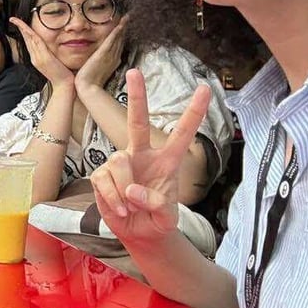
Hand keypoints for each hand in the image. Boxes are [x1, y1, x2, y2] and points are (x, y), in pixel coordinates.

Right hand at [9, 16, 73, 88]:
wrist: (64, 85)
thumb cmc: (62, 74)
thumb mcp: (54, 62)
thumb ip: (50, 55)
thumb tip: (50, 47)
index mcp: (36, 58)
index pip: (28, 42)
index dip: (23, 32)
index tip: (19, 24)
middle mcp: (35, 58)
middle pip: (26, 39)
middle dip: (20, 28)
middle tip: (14, 19)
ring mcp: (38, 58)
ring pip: (29, 40)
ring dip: (23, 29)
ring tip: (17, 21)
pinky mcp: (44, 59)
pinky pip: (36, 44)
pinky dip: (31, 36)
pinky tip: (27, 29)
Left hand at [75, 15, 127, 94]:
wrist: (86, 87)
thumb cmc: (89, 81)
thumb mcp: (96, 69)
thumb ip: (98, 62)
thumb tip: (97, 57)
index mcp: (112, 61)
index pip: (118, 45)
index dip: (122, 35)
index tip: (124, 26)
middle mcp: (114, 56)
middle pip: (121, 39)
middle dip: (125, 28)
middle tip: (129, 17)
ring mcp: (110, 55)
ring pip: (118, 37)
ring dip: (123, 27)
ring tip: (127, 17)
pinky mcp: (104, 54)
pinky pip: (112, 39)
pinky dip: (117, 31)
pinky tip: (121, 23)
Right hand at [90, 69, 210, 242]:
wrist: (139, 235)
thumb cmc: (158, 221)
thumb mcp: (167, 218)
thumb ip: (157, 204)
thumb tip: (133, 190)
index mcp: (167, 162)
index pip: (182, 134)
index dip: (193, 112)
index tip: (204, 88)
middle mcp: (143, 156)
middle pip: (138, 122)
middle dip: (136, 97)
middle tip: (134, 72)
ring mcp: (121, 164)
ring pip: (119, 162)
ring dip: (124, 190)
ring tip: (130, 207)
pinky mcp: (102, 175)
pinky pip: (104, 180)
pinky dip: (112, 198)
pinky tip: (119, 208)